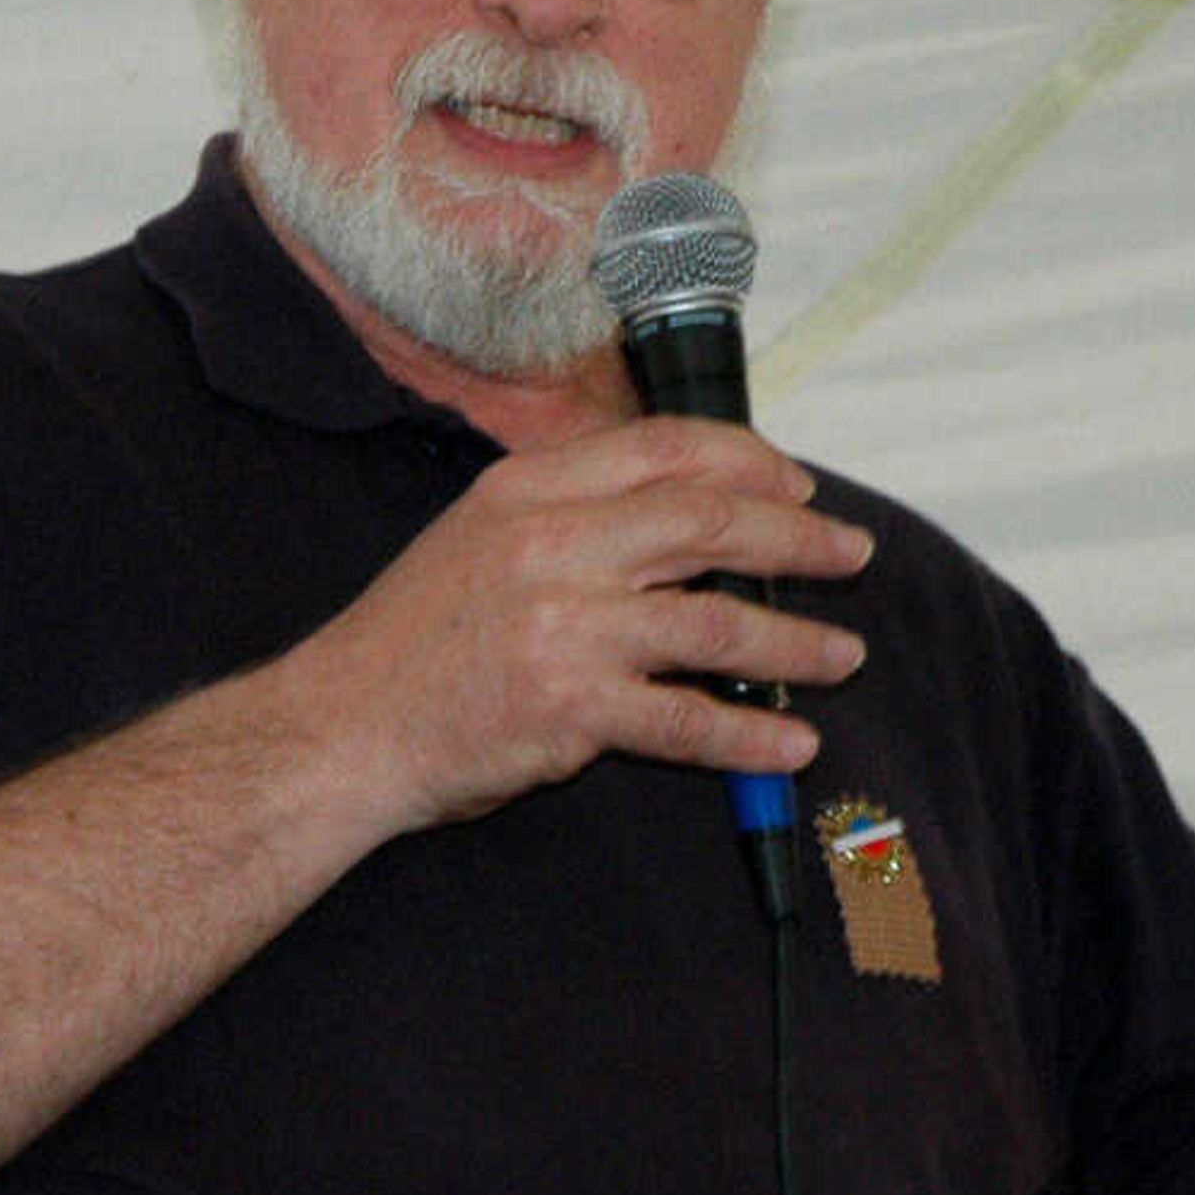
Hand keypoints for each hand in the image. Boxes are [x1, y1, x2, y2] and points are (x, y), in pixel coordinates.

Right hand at [293, 417, 873, 832]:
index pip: (666, 449)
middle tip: (853, 554)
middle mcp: (552, 542)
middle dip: (800, 536)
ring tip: (844, 657)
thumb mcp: (481, 535)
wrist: (341, 727)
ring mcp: (564, 625)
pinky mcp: (569, 707)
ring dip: (796, 642)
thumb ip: (574, 513)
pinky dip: (750, 735)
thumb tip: (690, 513)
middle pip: (712, 521)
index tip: (798, 484)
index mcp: (531, 487)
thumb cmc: (417, 638)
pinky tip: (792, 745)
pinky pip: (688, 720)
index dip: (750, 462)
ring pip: (717, 621)